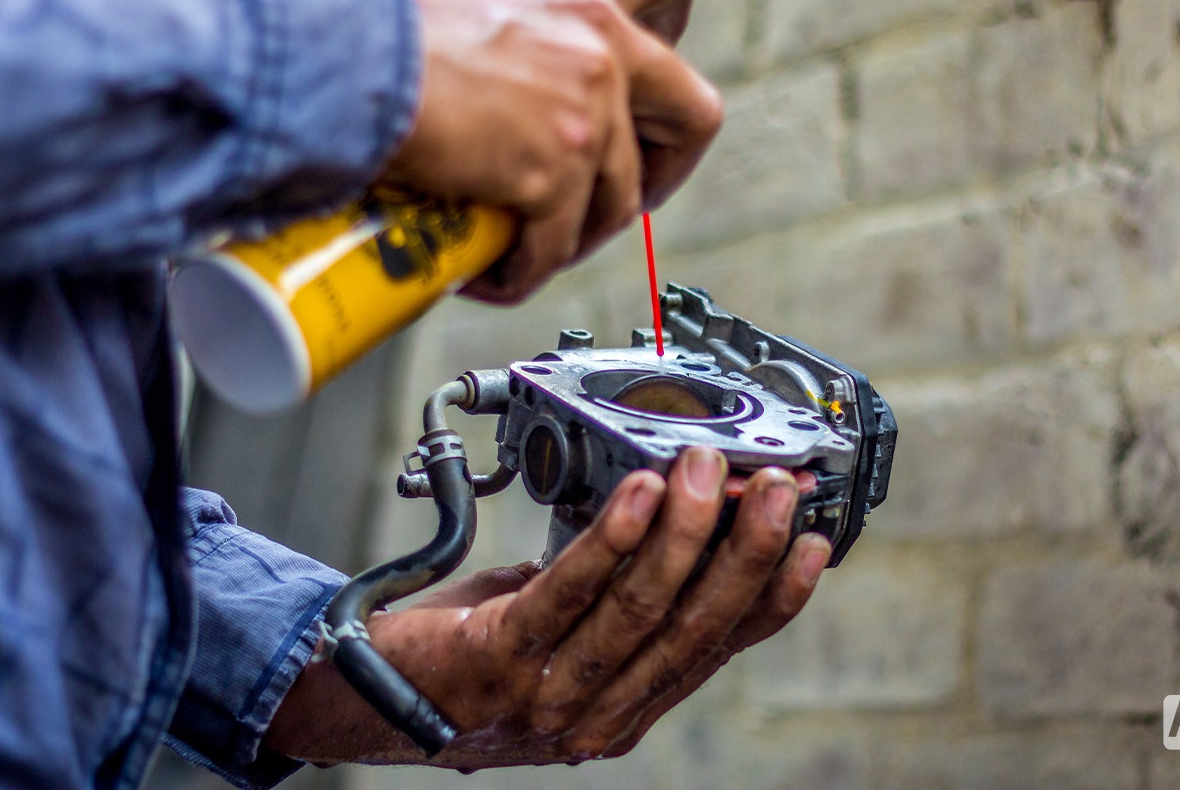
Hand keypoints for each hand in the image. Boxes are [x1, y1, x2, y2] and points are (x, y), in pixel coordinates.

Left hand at [265, 447, 831, 767]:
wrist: (367, 696)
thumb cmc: (471, 658)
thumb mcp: (567, 630)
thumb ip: (621, 592)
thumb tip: (681, 515)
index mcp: (629, 703)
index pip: (721, 646)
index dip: (773, 594)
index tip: (812, 542)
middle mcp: (599, 709)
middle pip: (694, 627)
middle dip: (743, 551)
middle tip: (772, 488)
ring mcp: (551, 690)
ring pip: (640, 609)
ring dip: (683, 534)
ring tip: (704, 472)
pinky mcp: (501, 656)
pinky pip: (569, 592)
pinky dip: (609, 540)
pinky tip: (633, 493)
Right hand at [378, 0, 721, 303]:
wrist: (349, 62)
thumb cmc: (393, 38)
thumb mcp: (493, 17)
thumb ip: (535, 54)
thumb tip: (530, 101)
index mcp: (593, 17)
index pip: (680, 88)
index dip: (668, 142)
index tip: (640, 168)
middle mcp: (602, 60)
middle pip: (682, 142)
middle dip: (641, 194)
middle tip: (592, 222)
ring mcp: (583, 120)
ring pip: (610, 211)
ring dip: (566, 244)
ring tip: (518, 252)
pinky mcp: (550, 174)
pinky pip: (553, 249)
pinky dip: (520, 274)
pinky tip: (486, 274)